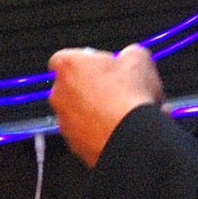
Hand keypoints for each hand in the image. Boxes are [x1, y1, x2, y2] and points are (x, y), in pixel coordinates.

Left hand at [47, 44, 161, 167]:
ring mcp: (65, 122)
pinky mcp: (74, 144)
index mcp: (68, 66)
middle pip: (71, 86)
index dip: (86, 61)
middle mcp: (59, 94)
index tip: (103, 65)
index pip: (65, 58)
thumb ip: (128, 53)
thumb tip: (131, 56)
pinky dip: (98, 130)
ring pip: (78, 112)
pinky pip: (85, 133)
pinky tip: (120, 128)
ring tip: (122, 111)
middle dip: (91, 87)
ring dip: (95, 110)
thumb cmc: (129, 98)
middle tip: (115, 89)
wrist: (132, 137)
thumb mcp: (138, 58)